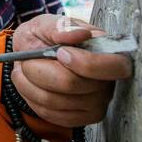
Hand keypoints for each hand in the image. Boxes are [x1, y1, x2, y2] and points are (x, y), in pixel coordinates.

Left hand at [11, 15, 132, 127]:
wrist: (29, 56)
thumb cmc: (44, 37)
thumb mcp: (47, 23)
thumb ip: (62, 26)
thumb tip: (80, 34)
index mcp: (110, 53)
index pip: (114, 67)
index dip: (84, 63)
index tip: (60, 52)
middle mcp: (109, 81)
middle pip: (72, 84)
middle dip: (40, 70)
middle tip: (29, 60)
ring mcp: (96, 103)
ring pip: (54, 101)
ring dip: (30, 83)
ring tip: (26, 70)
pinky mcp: (80, 118)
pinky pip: (49, 113)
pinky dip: (31, 97)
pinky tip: (32, 85)